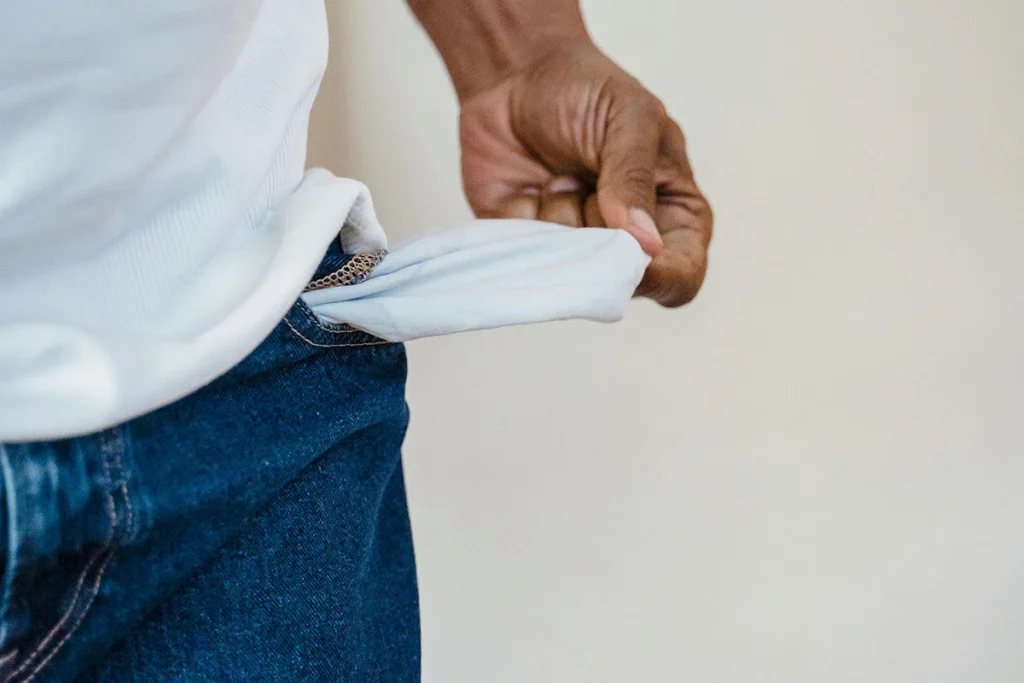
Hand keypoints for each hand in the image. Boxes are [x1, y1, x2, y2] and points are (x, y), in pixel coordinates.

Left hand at [459, 42, 712, 306]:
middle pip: (617, 282)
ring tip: (558, 174)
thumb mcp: (630, 118)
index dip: (660, 278)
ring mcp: (576, 249)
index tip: (630, 254)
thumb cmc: (588, 91)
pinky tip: (528, 187)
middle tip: (584, 179)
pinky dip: (523, 220)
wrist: (516, 76)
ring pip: (567, 270)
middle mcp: (625, 243)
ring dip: (557, 216)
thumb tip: (645, 245)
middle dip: (596, 232)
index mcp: (673, 215)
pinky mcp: (528, 246)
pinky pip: (524, 259)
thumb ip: (635, 178)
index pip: (681, 276)